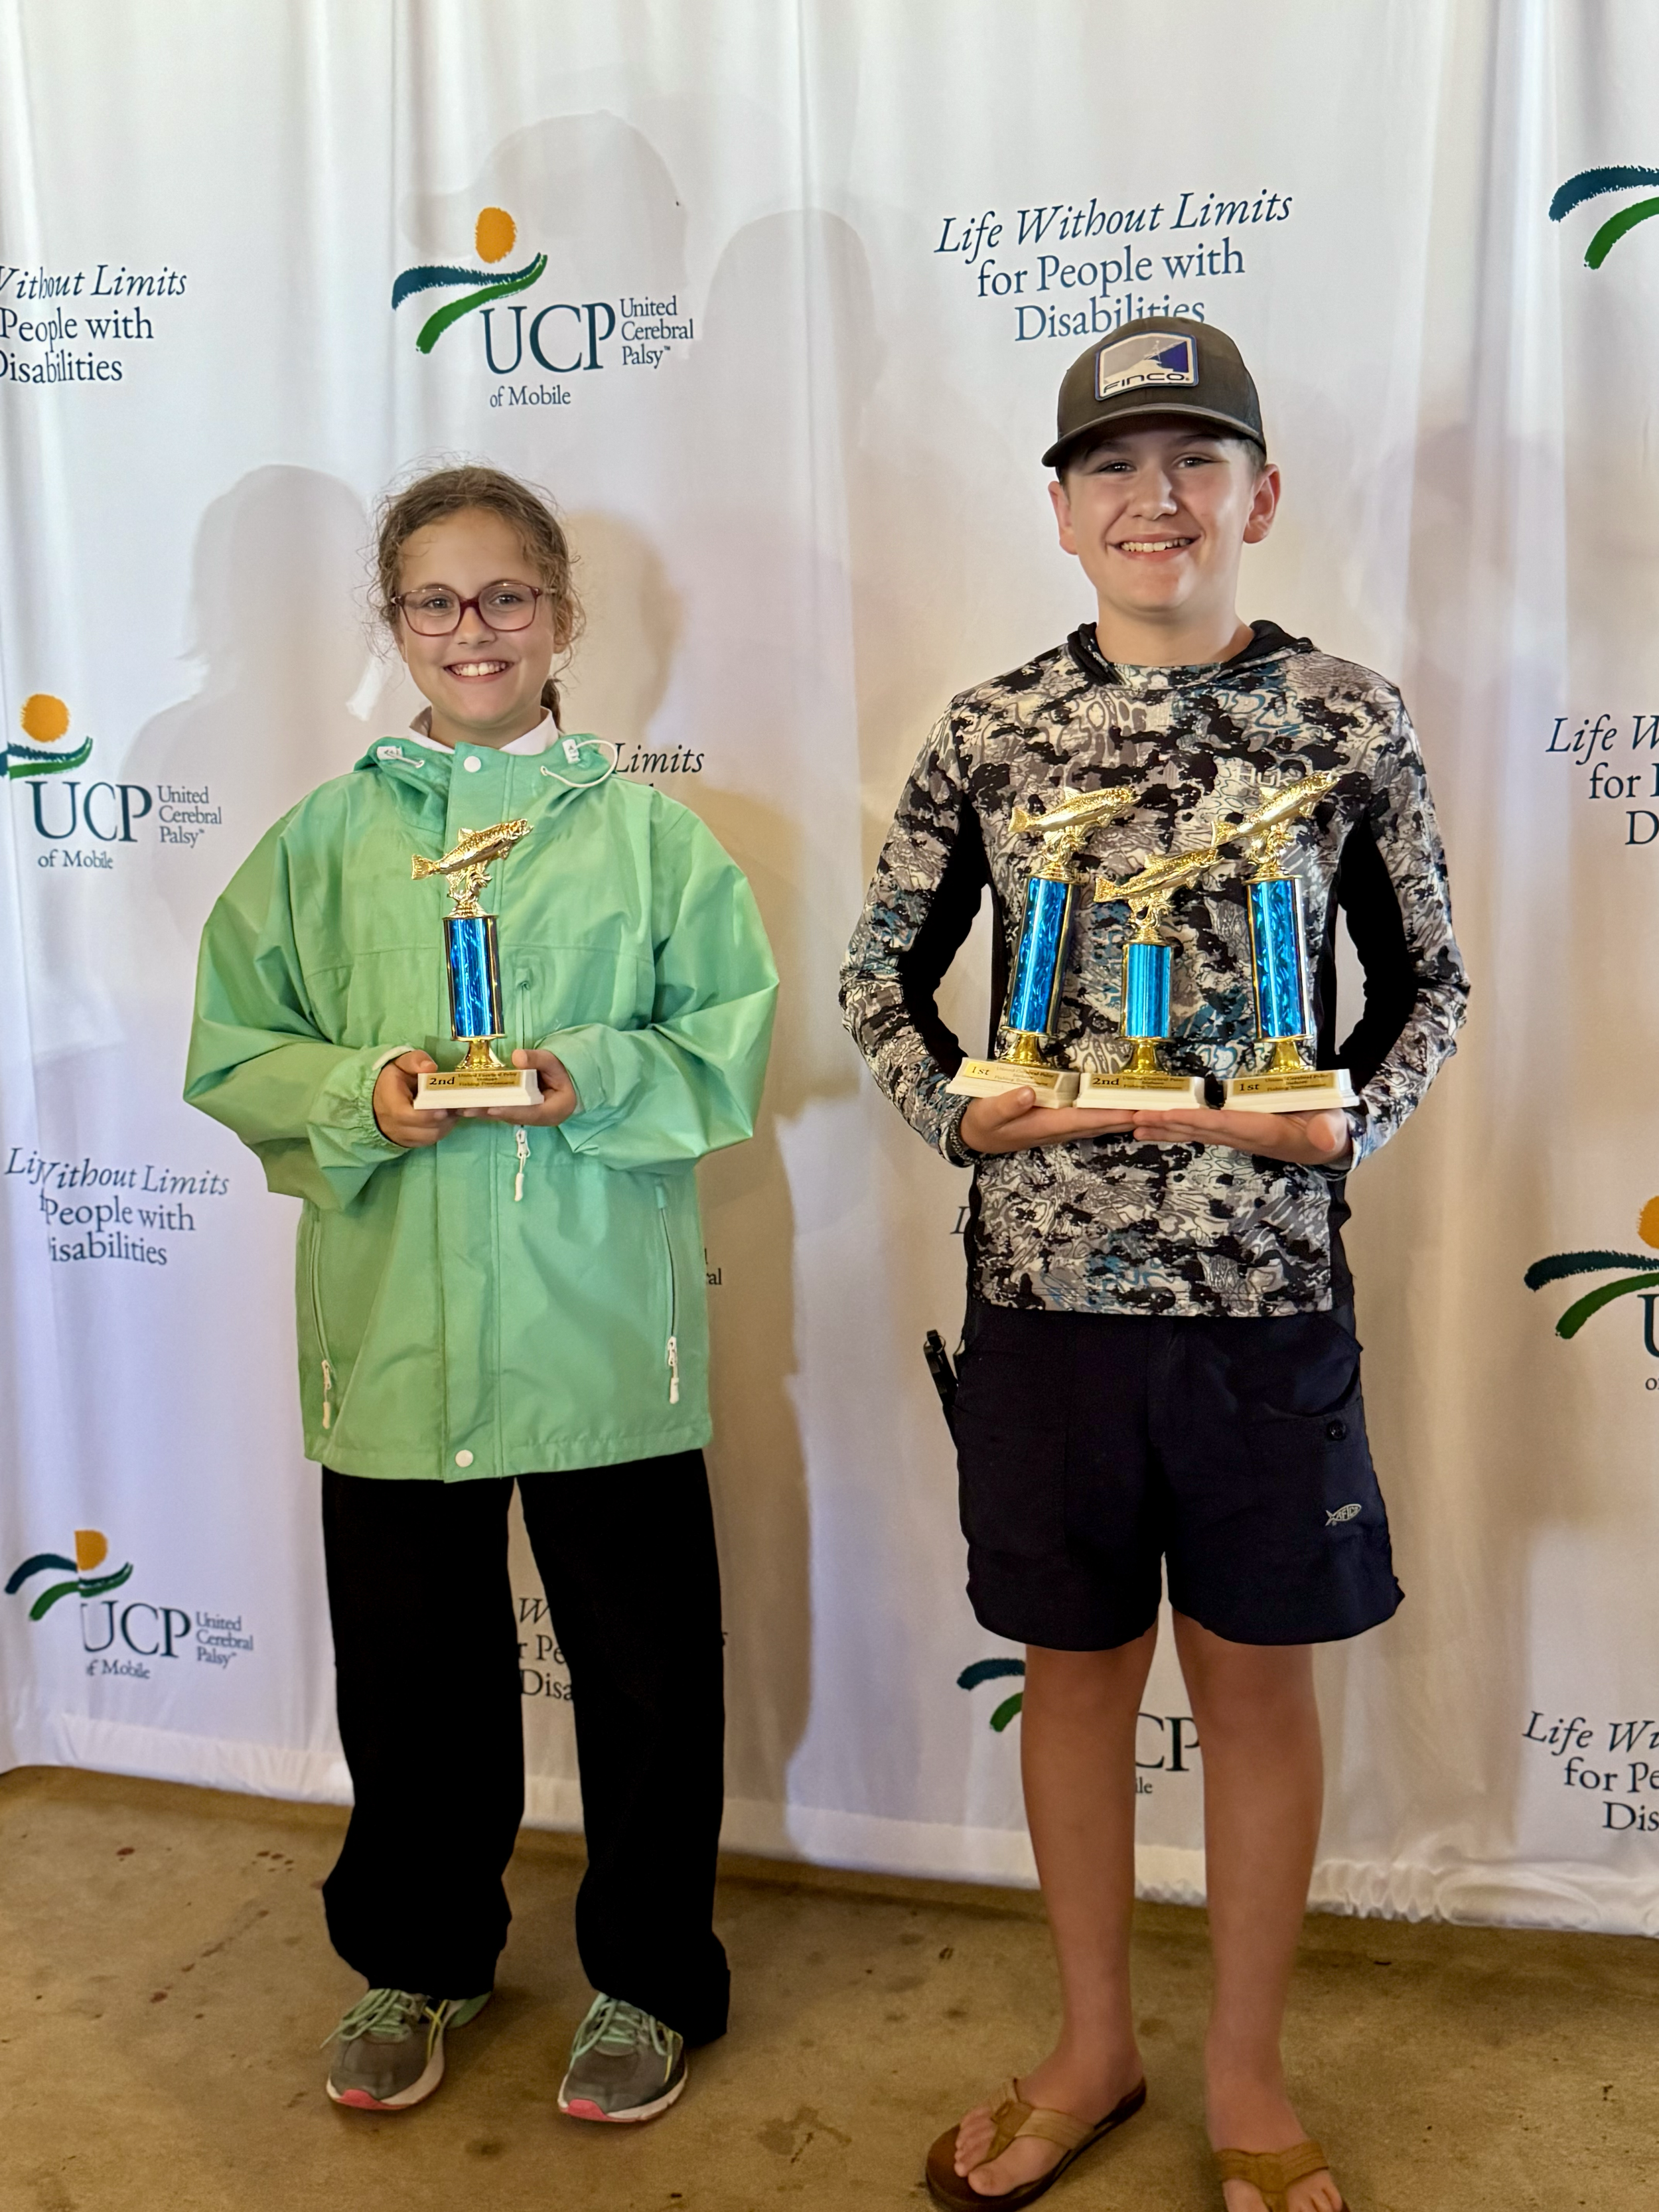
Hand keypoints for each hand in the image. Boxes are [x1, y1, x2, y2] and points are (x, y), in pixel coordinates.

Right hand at [372, 1051, 458, 1147]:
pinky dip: (442, 1129)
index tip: (443, 1108)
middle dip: (444, 1119)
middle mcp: (392, 1124)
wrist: (380, 1096)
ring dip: (446, 1124)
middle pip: (422, 1130)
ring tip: (454, 1109)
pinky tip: (447, 1117)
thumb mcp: (401, 1063)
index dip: (426, 1115)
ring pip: (429, 1137)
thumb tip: (430, 1067)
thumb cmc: (394, 1078)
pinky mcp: (410, 1142)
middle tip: (457, 1105)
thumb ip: (415, 1061)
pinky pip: (430, 1140)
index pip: (404, 1115)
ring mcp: (401, 1136)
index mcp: (388, 1101)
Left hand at [470, 1048, 579, 1127]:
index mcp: (554, 1110)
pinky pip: (504, 1112)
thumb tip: (516, 1057)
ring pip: (506, 1116)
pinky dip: (488, 1108)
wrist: (568, 1081)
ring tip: (462, 1108)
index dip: (510, 1110)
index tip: (492, 1108)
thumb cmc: (562, 1072)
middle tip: (466, 1108)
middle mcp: (541, 1119)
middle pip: (513, 1116)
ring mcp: (530, 1118)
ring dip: (484, 1112)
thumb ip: (537, 1059)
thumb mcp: (553, 1061)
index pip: (530, 1113)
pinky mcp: (521, 1113)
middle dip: (489, 1112)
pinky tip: (471, 1105)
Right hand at [959, 1086, 1140, 1154]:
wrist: (974, 1136)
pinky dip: (1106, 1116)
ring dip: (1121, 1118)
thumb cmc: (982, 1122)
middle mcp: (1058, 1129)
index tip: (1135, 1111)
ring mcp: (1058, 1128)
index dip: (1111, 1116)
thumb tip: (1029, 1092)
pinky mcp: (1056, 1123)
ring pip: (1097, 1124)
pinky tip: (1120, 1112)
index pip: (1085, 1120)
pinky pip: (1088, 1121)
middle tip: (1156, 1110)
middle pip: (1099, 1124)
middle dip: (1127, 1118)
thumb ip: (1007, 1103)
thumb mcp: (988, 1112)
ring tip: (1146, 1110)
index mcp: (1046, 1125)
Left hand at [1121, 1103, 1351, 1166]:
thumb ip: (1329, 1131)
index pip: (1225, 1125)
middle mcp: (1245, 1137)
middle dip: (1167, 1125)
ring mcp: (1238, 1136)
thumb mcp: (1335, 1129)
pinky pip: (1202, 1129)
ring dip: (1165, 1129)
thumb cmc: (1330, 1131)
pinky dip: (1178, 1126)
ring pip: (1196, 1132)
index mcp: (1265, 1133)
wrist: (1330, 1146)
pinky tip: (1158, 1125)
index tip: (1168, 1116)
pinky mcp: (1236, 1131)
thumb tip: (1325, 1137)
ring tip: (1135, 1125)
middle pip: (1200, 1131)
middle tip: (1135, 1119)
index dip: (1196, 1120)